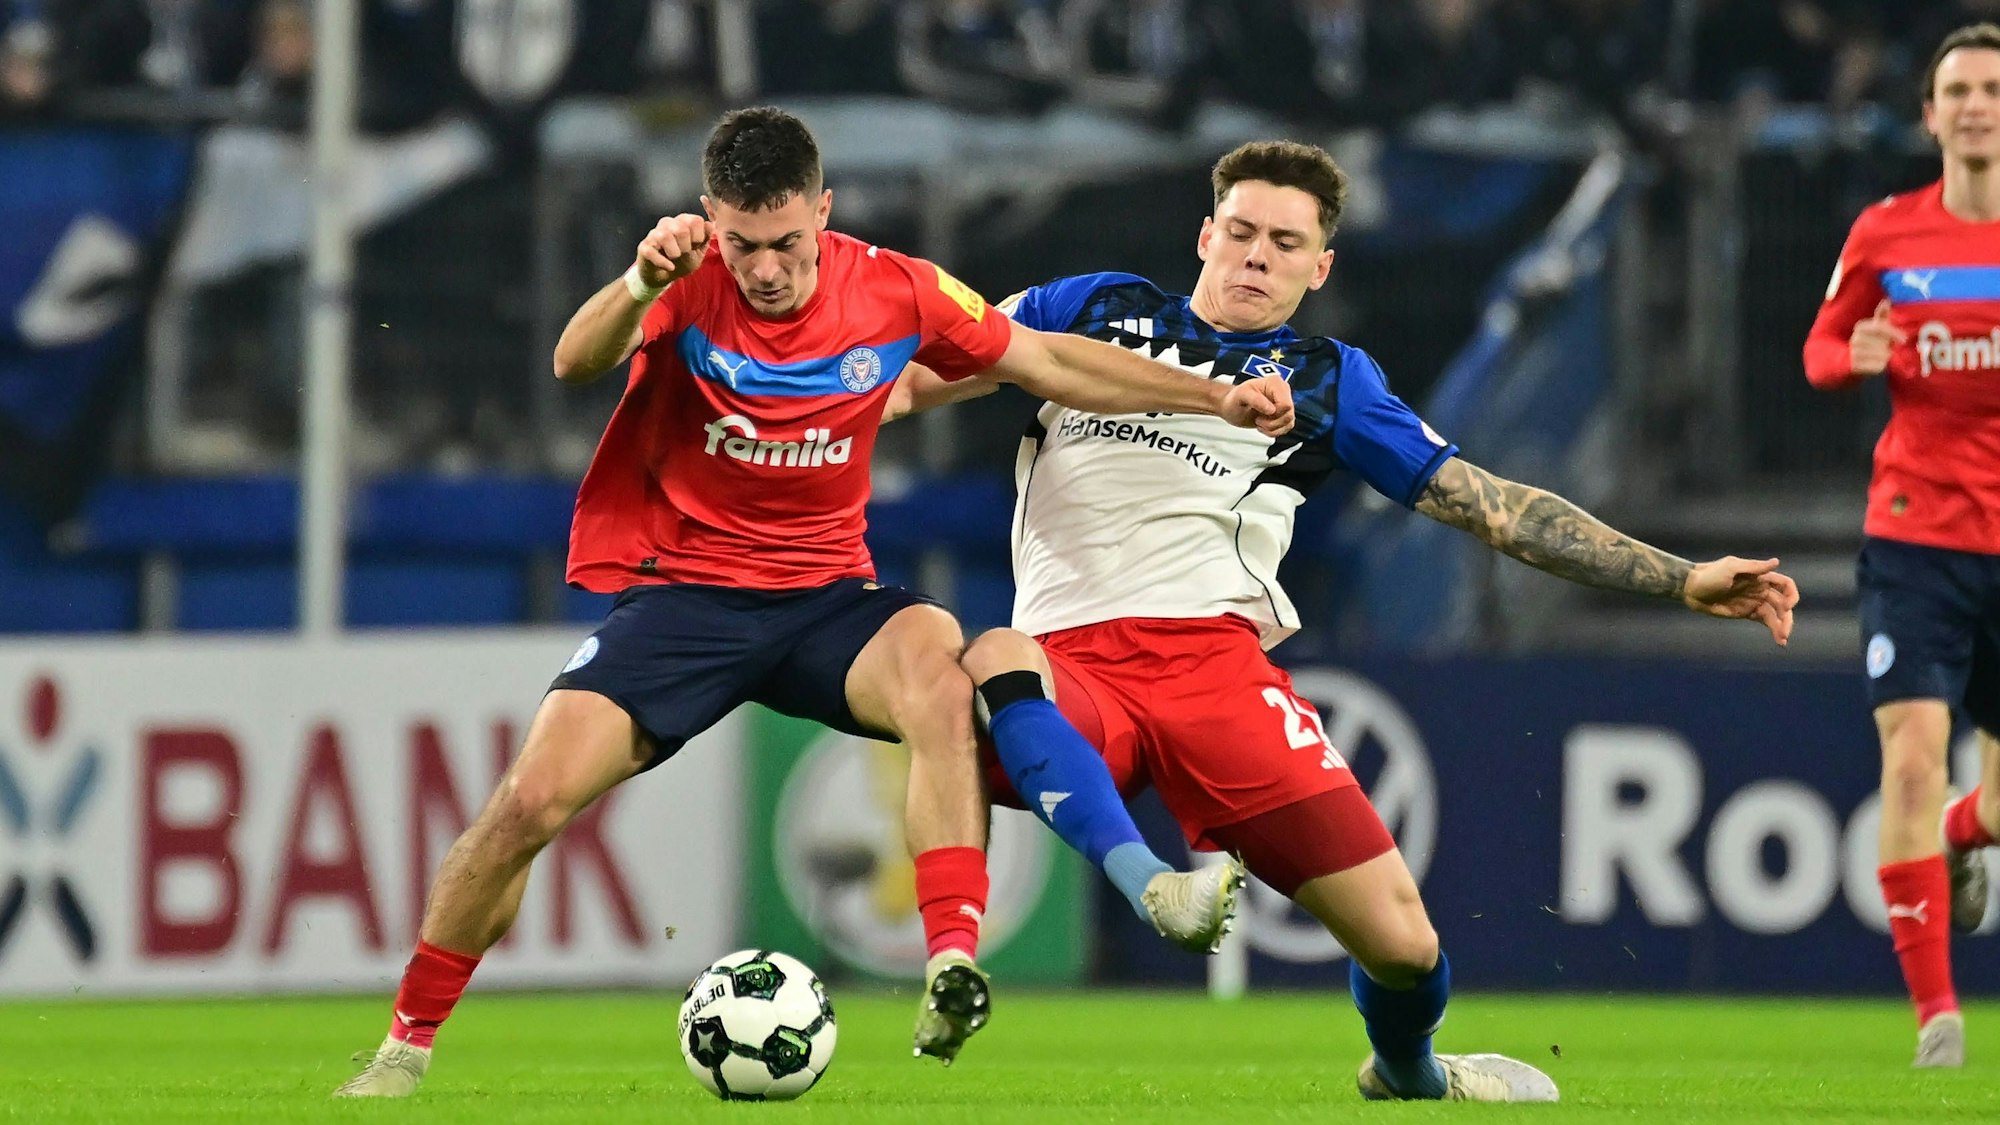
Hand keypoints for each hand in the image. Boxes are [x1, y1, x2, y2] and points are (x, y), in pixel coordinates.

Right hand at [635, 214, 710, 287]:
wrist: (665, 276)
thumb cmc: (682, 260)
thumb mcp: (699, 251)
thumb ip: (706, 238)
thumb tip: (710, 225)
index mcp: (683, 221)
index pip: (696, 220)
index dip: (699, 237)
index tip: (695, 246)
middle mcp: (668, 223)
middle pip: (681, 229)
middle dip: (687, 247)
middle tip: (684, 253)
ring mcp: (654, 234)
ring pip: (665, 236)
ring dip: (674, 253)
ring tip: (675, 258)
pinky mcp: (644, 247)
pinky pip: (652, 252)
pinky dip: (664, 263)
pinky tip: (669, 267)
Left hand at [1221, 374, 1294, 436]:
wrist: (1232, 406)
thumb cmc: (1235, 399)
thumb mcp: (1241, 396)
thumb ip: (1255, 400)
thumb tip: (1271, 409)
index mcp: (1275, 383)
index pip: (1286, 405)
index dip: (1274, 414)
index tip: (1259, 414)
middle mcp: (1283, 391)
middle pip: (1288, 415)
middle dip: (1272, 423)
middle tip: (1258, 420)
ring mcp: (1284, 402)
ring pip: (1289, 422)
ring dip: (1272, 428)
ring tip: (1259, 422)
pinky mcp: (1283, 413)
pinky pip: (1287, 427)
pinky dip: (1274, 432)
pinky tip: (1263, 427)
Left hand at [1681, 556, 1799, 645]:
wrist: (1691, 589)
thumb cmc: (1710, 574)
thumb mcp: (1731, 567)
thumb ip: (1754, 567)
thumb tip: (1776, 562)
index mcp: (1760, 577)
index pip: (1784, 584)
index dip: (1791, 594)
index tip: (1788, 606)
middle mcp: (1761, 589)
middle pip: (1783, 603)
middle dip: (1787, 616)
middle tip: (1785, 630)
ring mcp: (1754, 602)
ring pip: (1776, 615)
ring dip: (1782, 626)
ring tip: (1782, 639)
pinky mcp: (1747, 613)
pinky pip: (1765, 621)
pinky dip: (1774, 630)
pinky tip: (1779, 640)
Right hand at [1849, 299, 1905, 376]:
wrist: (1854, 360)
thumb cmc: (1872, 341)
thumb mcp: (1878, 327)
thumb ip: (1882, 315)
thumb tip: (1886, 300)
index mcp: (1860, 327)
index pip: (1879, 327)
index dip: (1893, 333)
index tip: (1904, 339)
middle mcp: (1855, 339)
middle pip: (1881, 342)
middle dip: (1888, 346)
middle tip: (1888, 348)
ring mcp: (1853, 352)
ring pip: (1880, 354)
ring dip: (1885, 356)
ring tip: (1882, 355)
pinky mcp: (1854, 366)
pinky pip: (1876, 366)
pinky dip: (1880, 366)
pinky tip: (1878, 363)